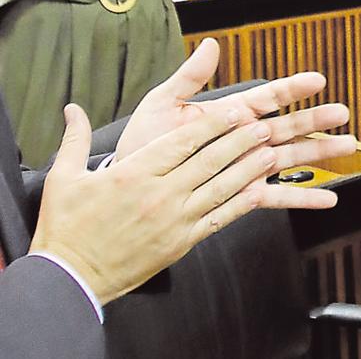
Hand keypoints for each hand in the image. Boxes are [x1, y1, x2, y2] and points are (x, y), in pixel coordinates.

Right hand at [32, 103, 290, 305]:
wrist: (70, 278)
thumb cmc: (66, 228)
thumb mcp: (63, 178)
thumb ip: (73, 140)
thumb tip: (72, 108)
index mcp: (132, 174)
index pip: (181, 143)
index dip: (212, 125)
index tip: (234, 111)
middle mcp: (159, 195)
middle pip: (208, 162)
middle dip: (240, 142)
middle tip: (264, 126)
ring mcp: (174, 220)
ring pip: (220, 189)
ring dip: (249, 170)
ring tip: (272, 153)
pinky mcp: (181, 243)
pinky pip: (218, 219)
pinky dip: (241, 204)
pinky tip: (259, 193)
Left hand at [115, 39, 356, 184]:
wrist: (128, 189)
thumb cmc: (143, 146)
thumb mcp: (161, 105)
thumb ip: (189, 77)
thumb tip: (211, 45)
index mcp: (228, 115)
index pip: (267, 97)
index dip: (292, 88)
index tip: (317, 80)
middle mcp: (243, 139)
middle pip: (288, 126)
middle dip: (316, 120)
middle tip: (343, 114)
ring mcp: (246, 166)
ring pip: (291, 157)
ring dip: (320, 153)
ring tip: (348, 147)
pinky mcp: (242, 194)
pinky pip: (277, 197)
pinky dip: (304, 197)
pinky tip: (327, 198)